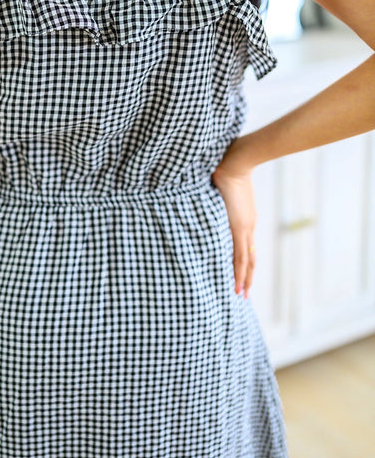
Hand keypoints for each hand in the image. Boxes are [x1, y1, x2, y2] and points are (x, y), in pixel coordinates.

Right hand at [212, 138, 256, 299]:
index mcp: (245, 219)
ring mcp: (245, 227)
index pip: (246, 246)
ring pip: (247, 260)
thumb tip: (207, 193)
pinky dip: (239, 270)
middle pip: (250, 257)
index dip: (245, 262)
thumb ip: (217, 197)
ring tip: (241, 293)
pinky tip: (237, 282)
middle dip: (247, 276)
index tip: (242, 275)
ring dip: (244, 278)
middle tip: (243, 292)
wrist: (235, 164)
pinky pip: (240, 254)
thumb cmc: (227, 170)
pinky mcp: (239, 227)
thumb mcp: (222, 189)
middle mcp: (248, 226)